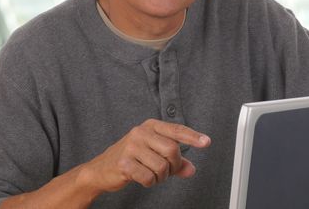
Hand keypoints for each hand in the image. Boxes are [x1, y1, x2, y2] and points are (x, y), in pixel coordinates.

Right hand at [82, 119, 210, 193]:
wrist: (101, 169)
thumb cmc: (132, 158)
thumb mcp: (154, 155)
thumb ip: (175, 161)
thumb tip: (191, 170)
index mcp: (150, 126)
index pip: (176, 130)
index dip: (193, 136)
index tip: (207, 142)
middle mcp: (141, 132)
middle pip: (172, 150)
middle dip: (174, 165)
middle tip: (167, 171)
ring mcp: (131, 146)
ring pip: (162, 166)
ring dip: (161, 177)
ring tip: (152, 174)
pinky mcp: (124, 162)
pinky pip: (149, 177)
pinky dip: (150, 182)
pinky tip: (142, 178)